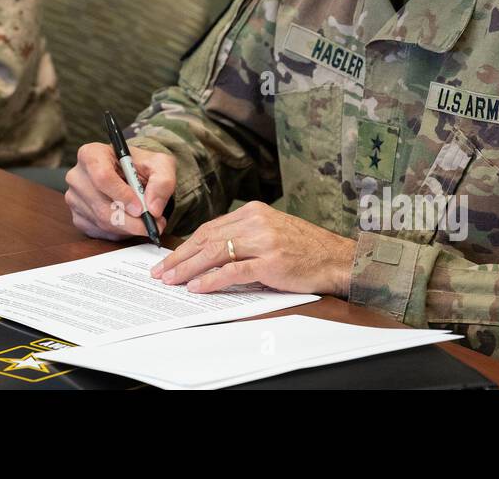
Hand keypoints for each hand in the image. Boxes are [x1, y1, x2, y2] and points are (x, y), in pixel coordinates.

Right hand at [65, 142, 175, 240]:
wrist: (132, 176)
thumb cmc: (142, 166)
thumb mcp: (159, 165)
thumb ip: (162, 182)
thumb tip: (153, 208)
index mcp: (92, 154)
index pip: (102, 176)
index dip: (122, 195)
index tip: (141, 208)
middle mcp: (77, 176)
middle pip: (101, 205)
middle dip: (131, 220)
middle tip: (154, 224)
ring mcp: (74, 198)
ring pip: (102, 222)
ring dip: (129, 228)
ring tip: (147, 222)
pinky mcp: (77, 217)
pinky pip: (100, 231)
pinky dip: (120, 232)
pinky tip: (130, 222)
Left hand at [151, 201, 356, 295]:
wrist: (336, 258)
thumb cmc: (304, 249)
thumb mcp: (271, 231)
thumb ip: (244, 236)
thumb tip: (210, 252)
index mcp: (253, 211)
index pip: (210, 228)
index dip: (186, 245)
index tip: (170, 258)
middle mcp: (255, 222)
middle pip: (207, 239)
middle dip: (181, 257)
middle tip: (162, 271)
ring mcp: (263, 241)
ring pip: (215, 253)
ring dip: (189, 268)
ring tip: (172, 280)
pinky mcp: (270, 262)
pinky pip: (233, 271)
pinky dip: (211, 279)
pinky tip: (197, 287)